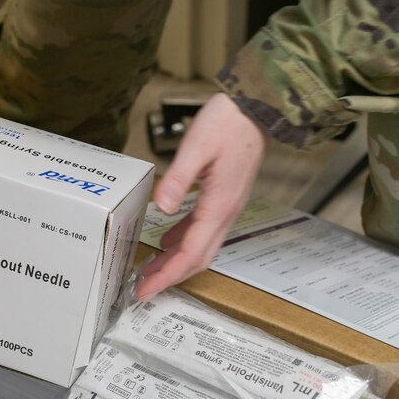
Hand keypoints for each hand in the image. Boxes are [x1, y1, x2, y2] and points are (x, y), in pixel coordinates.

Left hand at [137, 92, 266, 300]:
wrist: (256, 108)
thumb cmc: (228, 123)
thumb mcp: (196, 146)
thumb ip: (178, 179)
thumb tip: (161, 207)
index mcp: (218, 207)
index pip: (190, 254)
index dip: (167, 276)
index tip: (145, 291)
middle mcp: (226, 213)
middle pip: (198, 259)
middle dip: (170, 277)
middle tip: (142, 289)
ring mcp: (227, 207)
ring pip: (201, 247)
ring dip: (176, 263)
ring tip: (150, 271)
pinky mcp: (224, 198)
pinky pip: (203, 230)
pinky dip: (184, 242)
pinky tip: (167, 242)